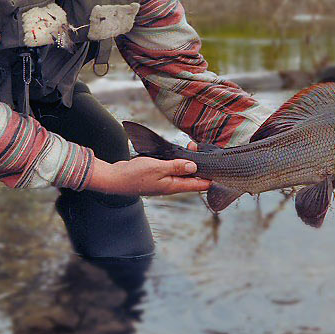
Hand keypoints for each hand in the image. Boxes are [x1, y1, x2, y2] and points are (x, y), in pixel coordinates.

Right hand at [86, 156, 210, 195]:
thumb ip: (177, 167)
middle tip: (202, 149)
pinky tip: (176, 154)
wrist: (115, 179)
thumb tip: (194, 166)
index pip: (197, 185)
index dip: (209, 178)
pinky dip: (176, 161)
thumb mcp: (158, 168)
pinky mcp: (155, 176)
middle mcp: (170, 185)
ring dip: (187, 162)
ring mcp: (162, 181)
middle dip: (199, 165)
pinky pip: (171, 169)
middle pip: (190, 177)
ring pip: (180, 172)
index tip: (220, 170)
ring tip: (191, 147)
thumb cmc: (134, 175)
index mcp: (173, 186)